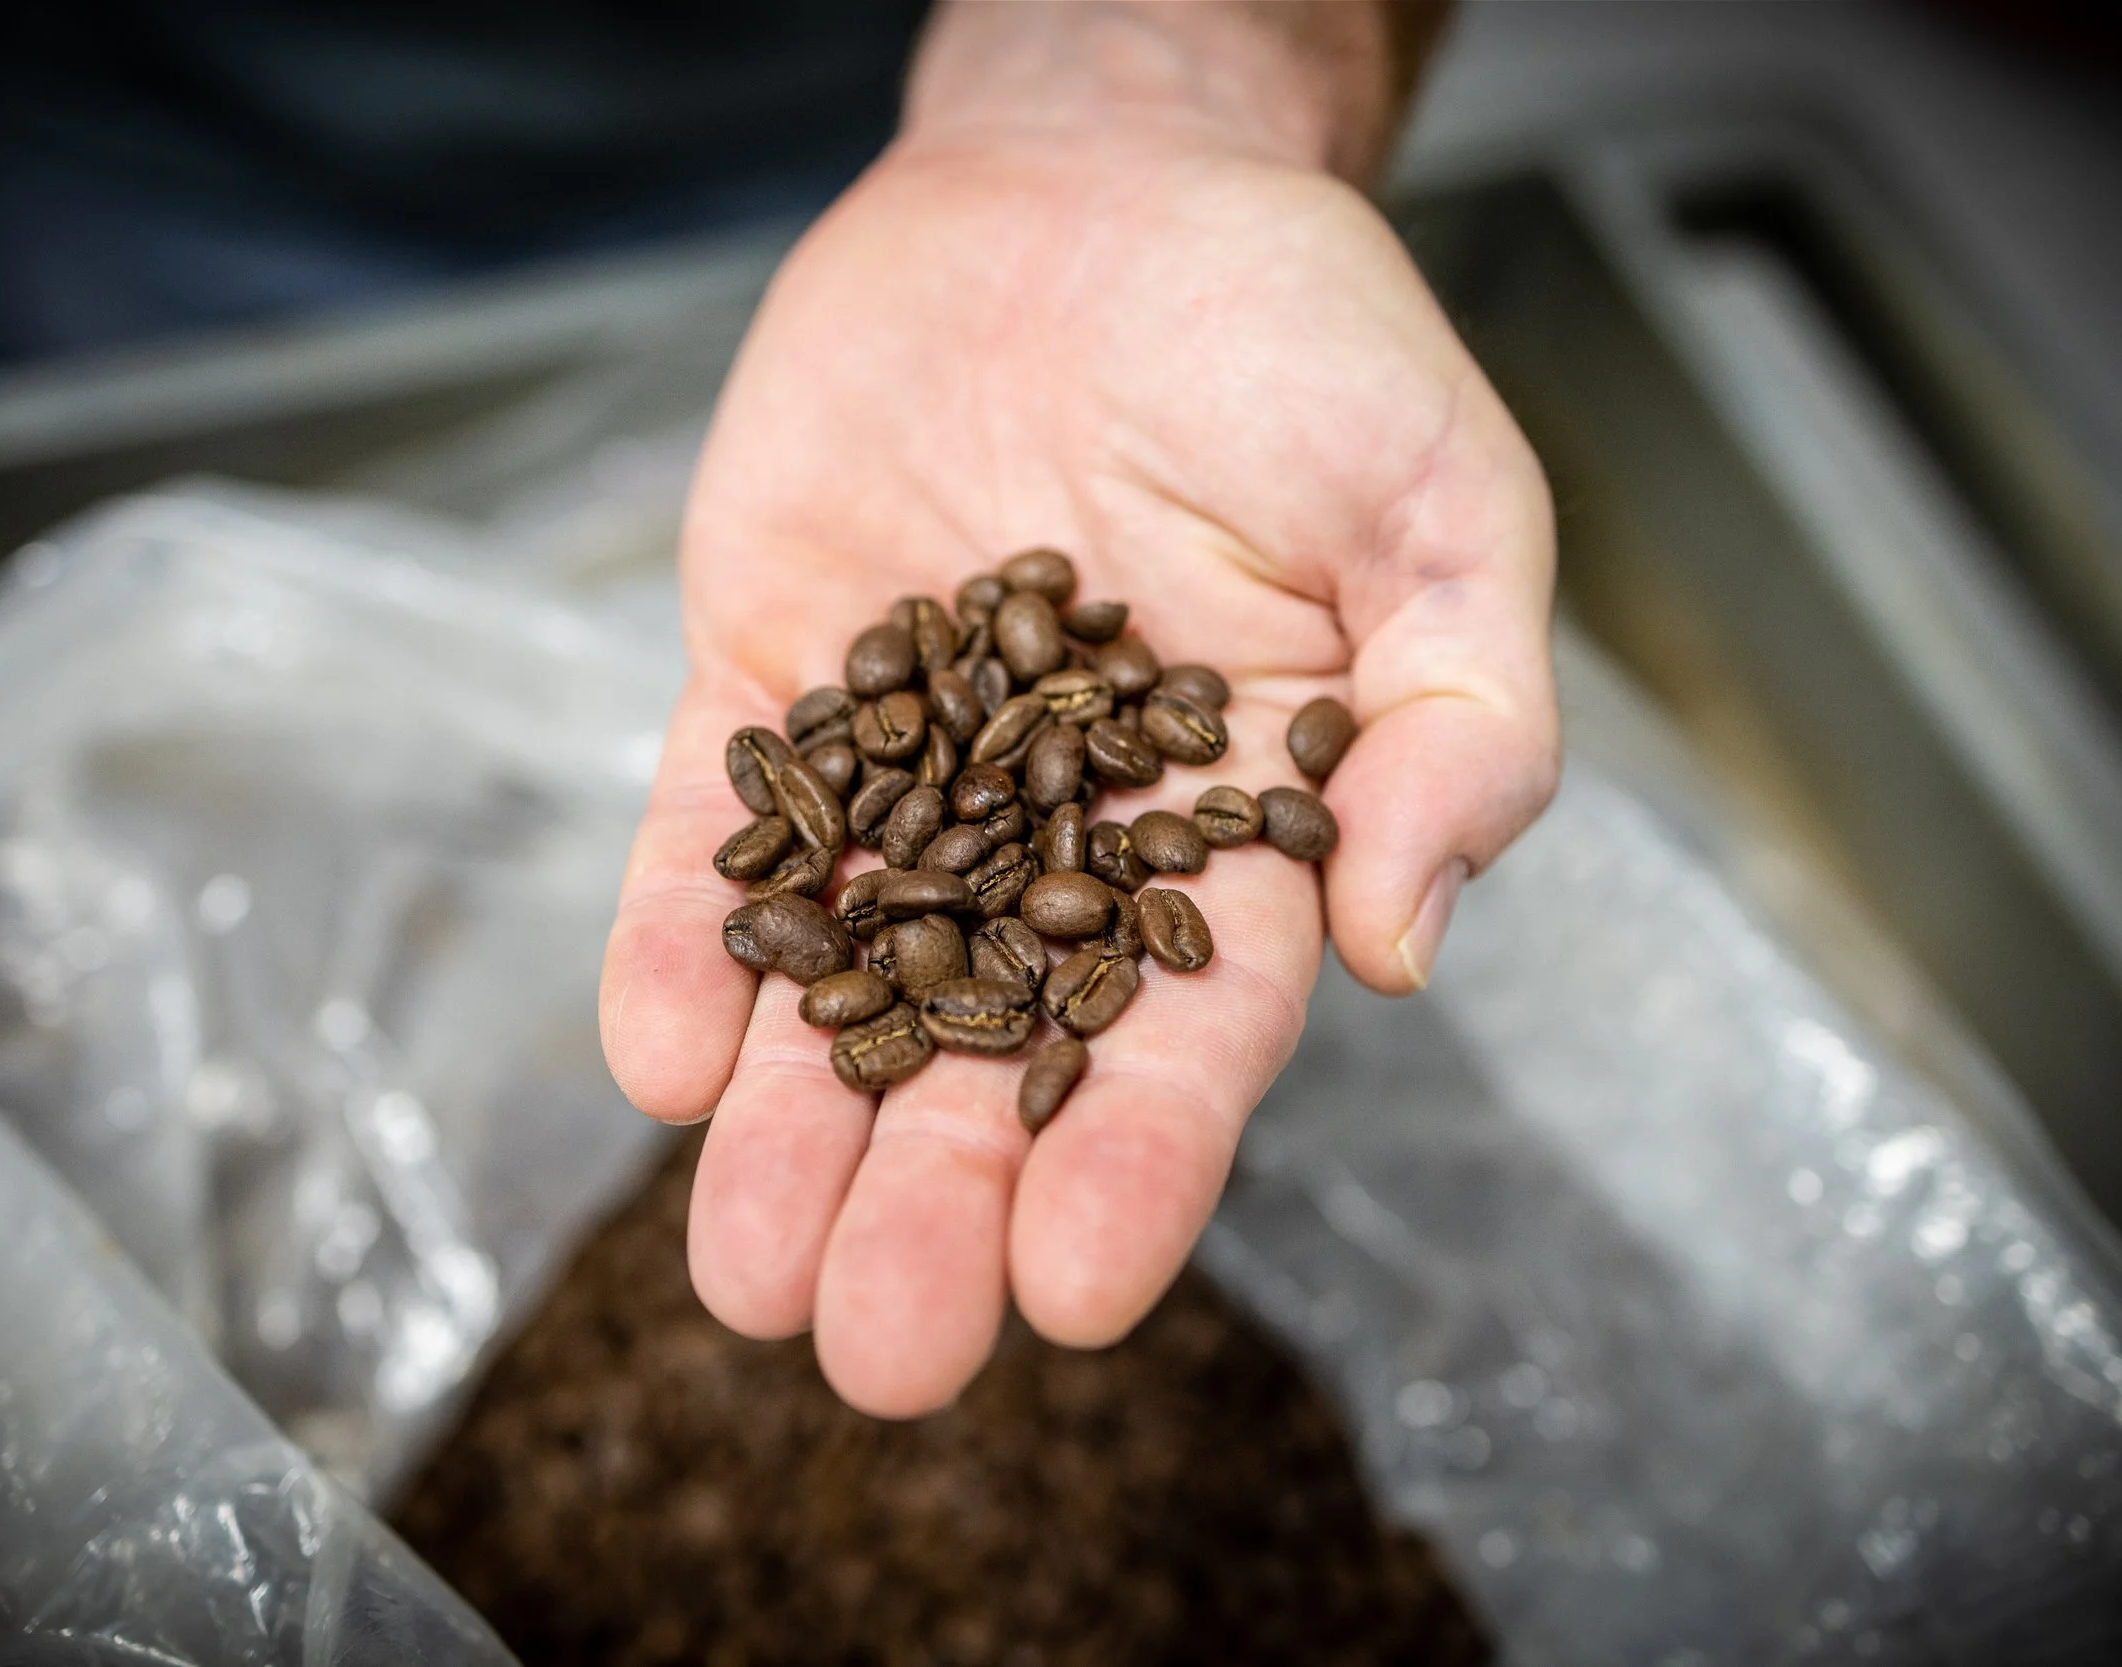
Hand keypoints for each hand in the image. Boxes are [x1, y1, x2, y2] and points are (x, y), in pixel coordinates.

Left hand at [600, 0, 1553, 1415]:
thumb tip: (1408, 942)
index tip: (1077, 1289)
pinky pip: (714, 842)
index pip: (1187, 1042)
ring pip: (842, 992)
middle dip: (935, 1207)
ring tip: (746, 1278)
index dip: (1136, 1165)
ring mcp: (907, 776)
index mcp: (1233, 839)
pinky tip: (660, 1055)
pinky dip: (684, 945)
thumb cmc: (1302, 344)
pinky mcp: (771, 691)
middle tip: (881, 1352)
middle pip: (993, 1062)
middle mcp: (1060, 844)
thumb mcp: (1443, 510)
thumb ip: (1461, 726)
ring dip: (788, 1135)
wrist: (1103, 189)